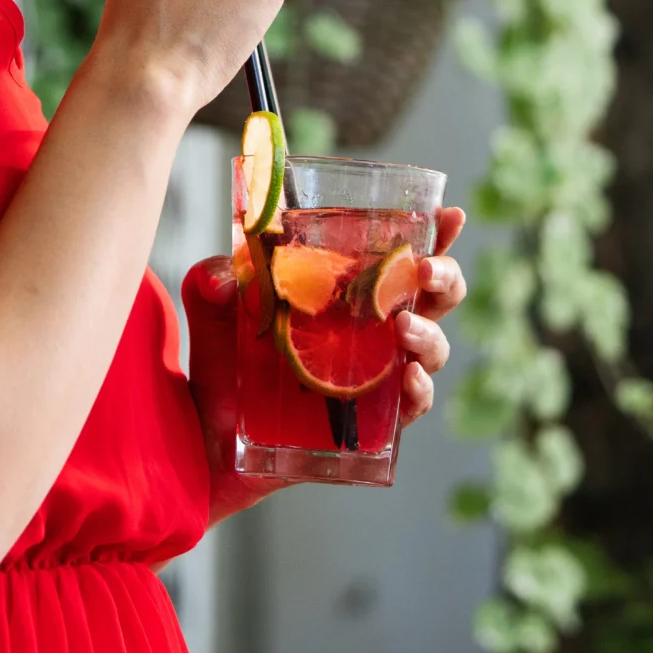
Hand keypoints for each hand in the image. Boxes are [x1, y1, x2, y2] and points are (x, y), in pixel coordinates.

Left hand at [179, 207, 469, 523]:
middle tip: (426, 271)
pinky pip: (411, 408)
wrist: (202, 438)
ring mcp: (373, 379)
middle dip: (445, 279)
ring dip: (430, 335)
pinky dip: (419, 391)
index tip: (450, 215)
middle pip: (434, 300)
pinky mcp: (368, 426)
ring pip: (431, 351)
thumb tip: (223, 278)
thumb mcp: (210, 312)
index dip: (434, 236)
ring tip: (404, 327)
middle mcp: (370, 334)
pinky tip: (408, 377)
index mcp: (345, 296)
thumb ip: (211, 283)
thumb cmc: (218, 366)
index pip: (398, 258)